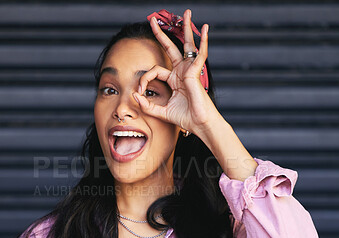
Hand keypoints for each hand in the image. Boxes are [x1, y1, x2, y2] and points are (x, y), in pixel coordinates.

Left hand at [133, 9, 218, 134]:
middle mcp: (181, 72)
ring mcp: (189, 70)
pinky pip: (200, 54)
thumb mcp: (161, 112)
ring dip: (186, 28)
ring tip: (186, 12)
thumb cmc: (185, 118)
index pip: (154, 70)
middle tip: (153, 20)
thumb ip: (147, 105)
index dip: (144, 79)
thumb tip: (134, 95)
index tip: (139, 91)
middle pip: (172, 48)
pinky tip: (205, 29)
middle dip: (162, 34)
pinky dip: (203, 42)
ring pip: (187, 45)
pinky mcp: (195, 72)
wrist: (199, 124)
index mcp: (174, 80)